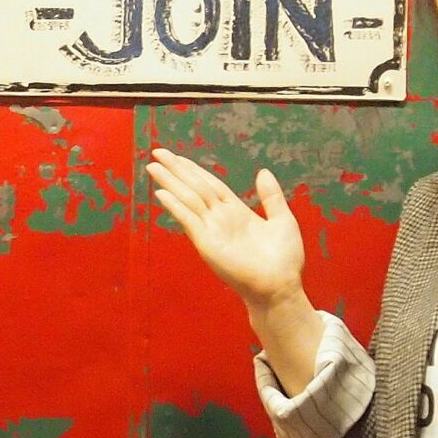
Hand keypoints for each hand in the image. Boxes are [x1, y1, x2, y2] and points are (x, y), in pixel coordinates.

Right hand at [146, 149, 305, 311]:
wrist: (280, 286)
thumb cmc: (284, 259)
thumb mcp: (282, 220)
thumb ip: (271, 197)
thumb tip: (262, 172)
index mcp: (236, 211)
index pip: (210, 184)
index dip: (193, 169)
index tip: (177, 156)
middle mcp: (220, 218)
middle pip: (194, 187)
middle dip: (176, 170)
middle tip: (157, 151)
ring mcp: (212, 230)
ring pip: (188, 199)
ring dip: (170, 182)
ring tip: (153, 166)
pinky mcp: (207, 244)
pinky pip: (188, 220)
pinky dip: (175, 206)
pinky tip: (162, 193)